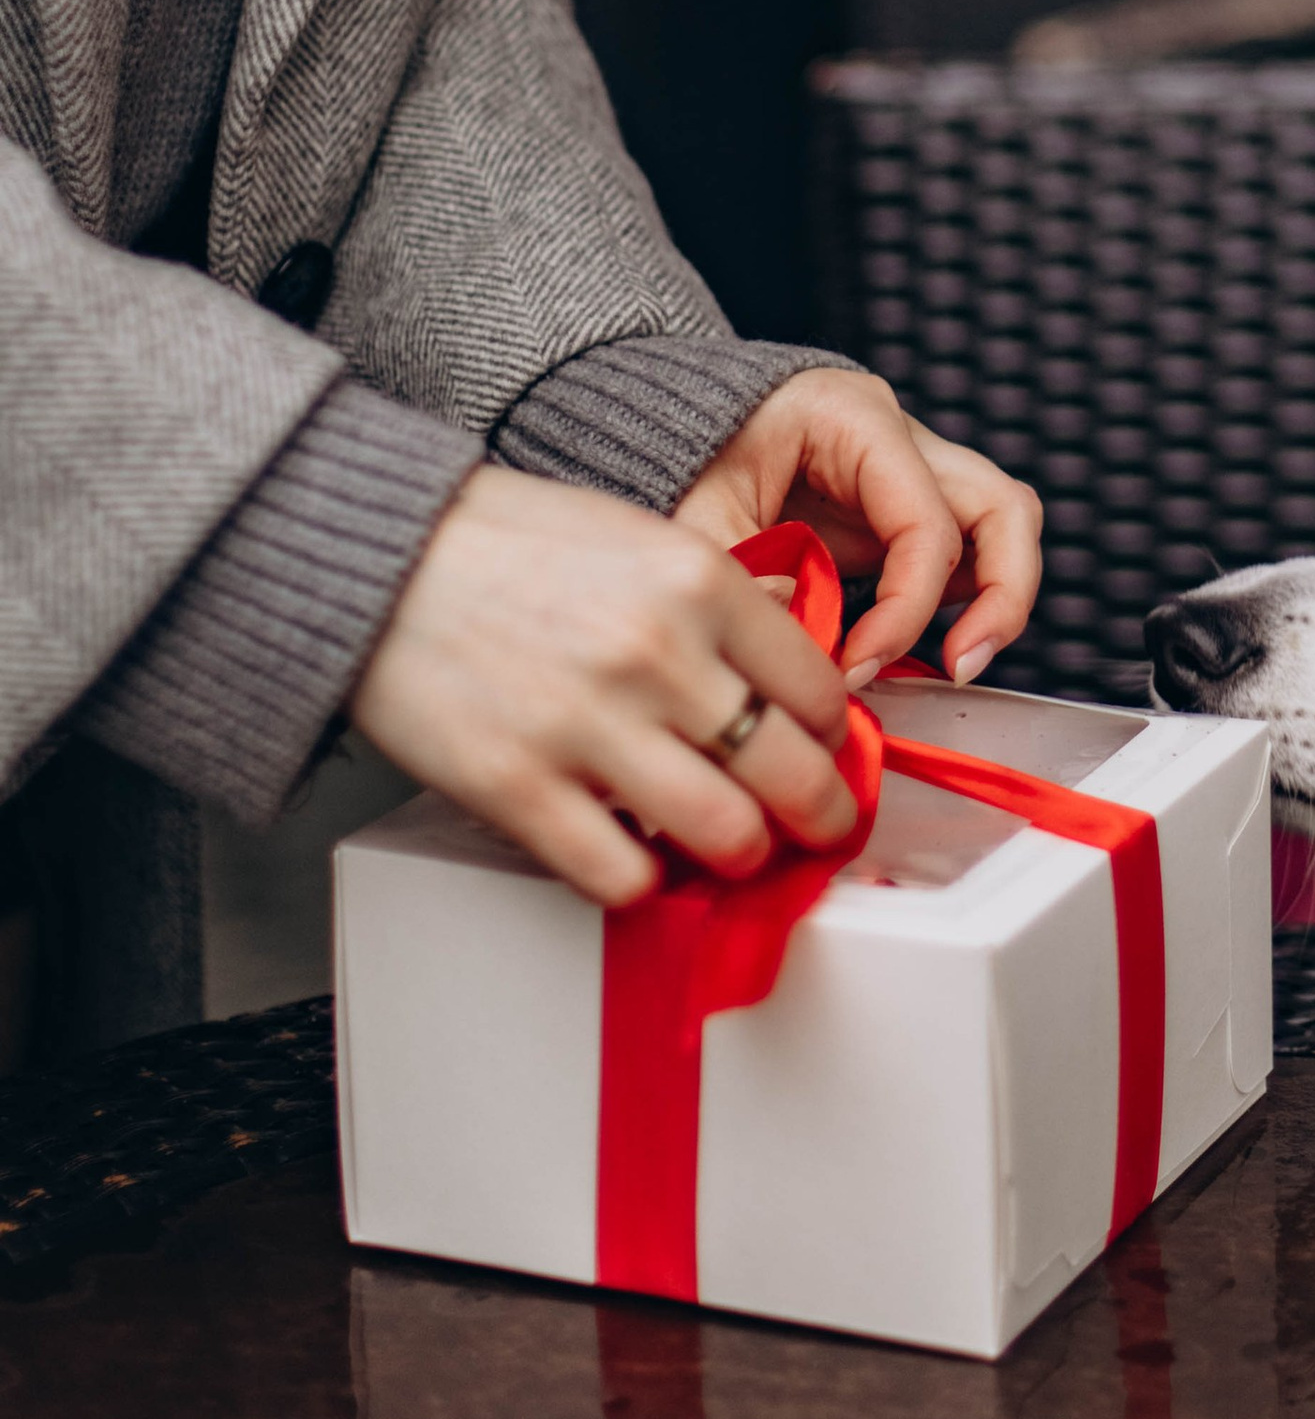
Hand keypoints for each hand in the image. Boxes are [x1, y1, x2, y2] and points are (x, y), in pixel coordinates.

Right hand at [350, 468, 865, 908]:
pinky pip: (621, 875)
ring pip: (726, 835)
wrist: (379, 556)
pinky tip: (638, 859)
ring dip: (741, 855)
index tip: (824, 752)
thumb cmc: (506, 543)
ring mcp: (590, 725)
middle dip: (820, 815)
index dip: (831, 737)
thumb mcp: (638, 535)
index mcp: (699, 583)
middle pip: (793, 774)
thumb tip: (790, 650)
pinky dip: (642, 882)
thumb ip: (719, 597)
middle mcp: (660, 655)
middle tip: (817, 827)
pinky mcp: (518, 786)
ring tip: (732, 849)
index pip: (818, 691)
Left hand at [671, 369, 1042, 684]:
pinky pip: (966, 550)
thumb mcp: (697, 514)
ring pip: (1004, 525)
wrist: (672, 425)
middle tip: (960, 666)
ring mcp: (910, 471)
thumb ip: (746, 575)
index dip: (906, 607)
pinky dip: (961, 600)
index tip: (860, 665)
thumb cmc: (688, 454)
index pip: (925, 522)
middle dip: (1000, 597)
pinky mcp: (902, 509)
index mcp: (854, 419)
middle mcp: (899, 437)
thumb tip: (810, 637)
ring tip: (957, 663)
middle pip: (1004, 507)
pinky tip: (917, 644)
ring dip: (996, 598)